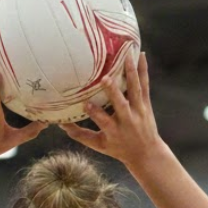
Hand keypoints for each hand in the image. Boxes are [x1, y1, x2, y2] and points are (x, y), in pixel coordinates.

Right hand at [60, 50, 164, 169]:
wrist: (146, 153)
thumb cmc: (118, 148)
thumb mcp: (98, 145)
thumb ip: (80, 135)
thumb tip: (61, 124)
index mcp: (113, 131)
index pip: (102, 120)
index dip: (94, 112)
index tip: (84, 104)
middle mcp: (127, 120)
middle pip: (120, 104)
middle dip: (113, 92)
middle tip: (105, 78)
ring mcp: (138, 110)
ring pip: (134, 90)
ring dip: (131, 73)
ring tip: (127, 55)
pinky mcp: (146, 104)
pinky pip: (144, 85)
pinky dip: (143, 70)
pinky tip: (140, 54)